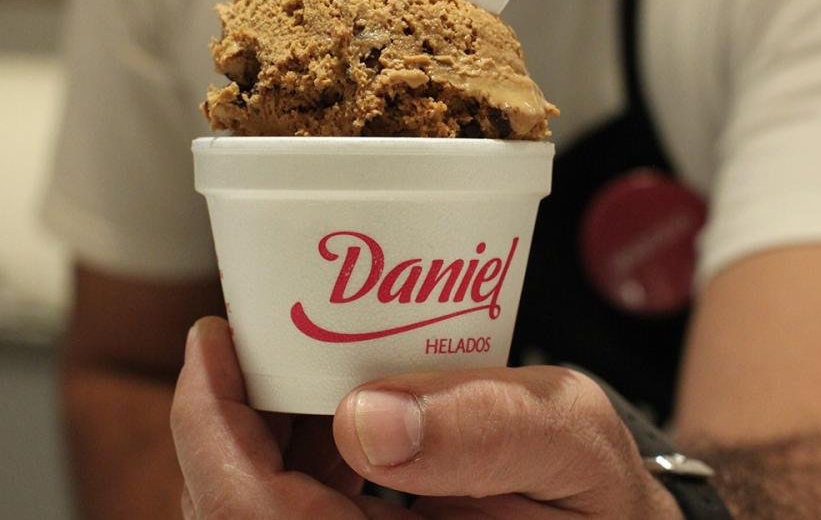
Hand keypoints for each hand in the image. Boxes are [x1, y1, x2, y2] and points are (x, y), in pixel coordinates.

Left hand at [172, 316, 679, 517]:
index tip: (213, 337)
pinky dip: (292, 443)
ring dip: (257, 425)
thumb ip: (487, 430)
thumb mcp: (569, 440)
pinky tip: (332, 401)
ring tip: (295, 353)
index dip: (209, 428)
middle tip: (254, 331)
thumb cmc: (599, 494)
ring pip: (254, 502)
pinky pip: (293, 499)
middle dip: (228, 415)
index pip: (248, 514)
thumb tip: (365, 418)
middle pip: (234, 505)